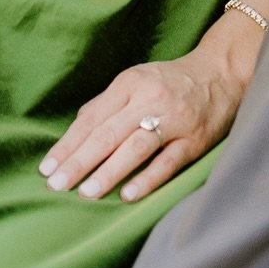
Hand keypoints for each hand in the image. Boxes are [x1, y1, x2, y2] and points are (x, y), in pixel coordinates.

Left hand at [39, 49, 245, 201]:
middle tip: (56, 185)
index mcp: (130, 83)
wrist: (222, 72)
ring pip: (136, 147)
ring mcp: (175, 119)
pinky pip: (168, 162)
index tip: (47, 168)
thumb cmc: (170, 82)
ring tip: (86, 192)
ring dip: (109, 171)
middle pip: (109, 132)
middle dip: (80, 161)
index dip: (68, 144)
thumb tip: (73, 137)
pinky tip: (127, 195)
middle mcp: (150, 98)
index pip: (92, 117)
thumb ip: (107, 105)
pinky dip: (147, 179)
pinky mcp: (195, 139)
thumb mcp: (137, 81)